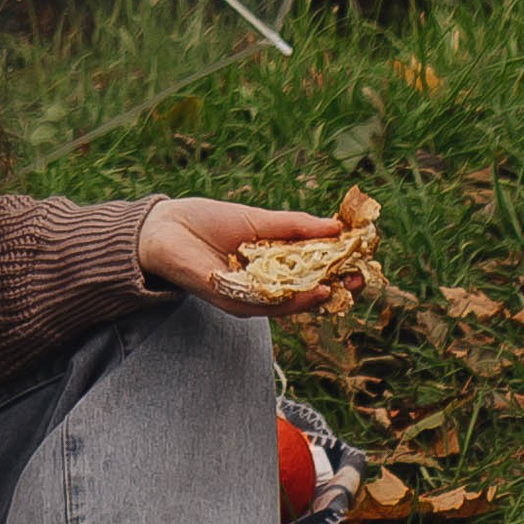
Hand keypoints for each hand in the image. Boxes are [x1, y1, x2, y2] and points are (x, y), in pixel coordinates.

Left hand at [136, 197, 357, 309]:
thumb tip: (335, 225)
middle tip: (358, 280)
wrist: (162, 228)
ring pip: (287, 303)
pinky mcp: (230, 299)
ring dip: (315, 296)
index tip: (361, 258)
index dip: (336, 267)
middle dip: (333, 288)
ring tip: (338, 285)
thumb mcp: (257, 220)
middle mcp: (261, 284)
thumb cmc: (206, 221)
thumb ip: (293, 226)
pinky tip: (308, 290)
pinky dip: (288, 300)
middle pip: (304, 293)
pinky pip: (263, 304)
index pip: (309, 270)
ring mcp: (246, 295)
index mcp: (270, 263)